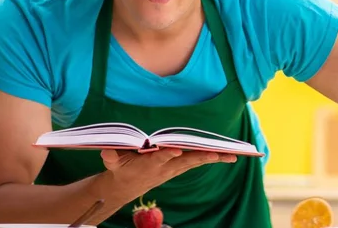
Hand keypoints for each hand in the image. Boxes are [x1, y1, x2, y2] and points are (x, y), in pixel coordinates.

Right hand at [100, 148, 235, 195]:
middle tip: (217, 155)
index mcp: (150, 164)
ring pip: (196, 161)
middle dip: (201, 157)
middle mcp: (166, 166)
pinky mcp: (179, 166)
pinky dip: (213, 157)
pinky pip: (198, 160)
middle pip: (186, 161)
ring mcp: (174, 168)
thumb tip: (106, 149)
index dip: (169, 155)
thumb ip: (111, 156)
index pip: (161, 158)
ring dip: (214, 157)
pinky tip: (228, 155)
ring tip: (232, 155)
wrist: (126, 186)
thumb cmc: (121, 168)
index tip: (177, 150)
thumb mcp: (113, 163)